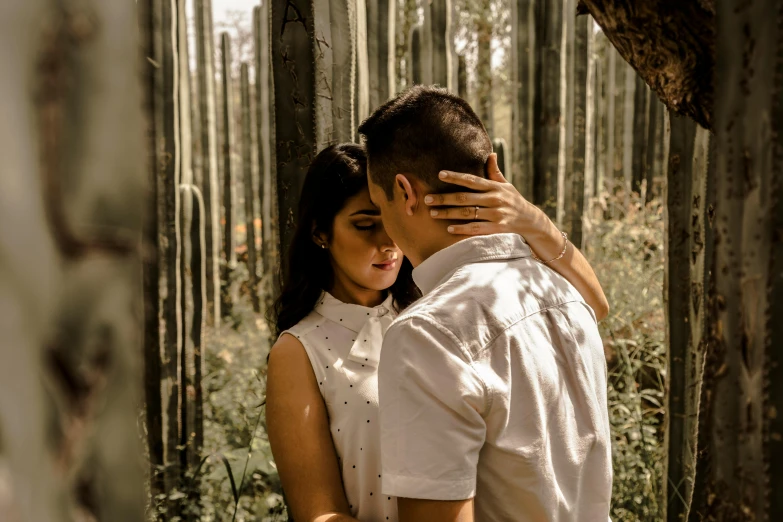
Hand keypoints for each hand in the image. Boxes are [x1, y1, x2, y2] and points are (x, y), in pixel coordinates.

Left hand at [424, 153, 554, 239]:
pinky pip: (476, 228)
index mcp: (494, 187)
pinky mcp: (497, 228)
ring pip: (467, 213)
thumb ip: (495, 171)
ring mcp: (496, 214)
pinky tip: (449, 229)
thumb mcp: (506, 185)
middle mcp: (494, 199)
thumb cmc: (514, 201)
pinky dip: (462, 229)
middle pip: (464, 198)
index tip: (440, 174)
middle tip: (427, 199)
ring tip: (433, 213)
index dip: (455, 177)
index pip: (471, 180)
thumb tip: (490, 153)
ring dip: (448, 213)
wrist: (530, 221)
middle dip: (444, 198)